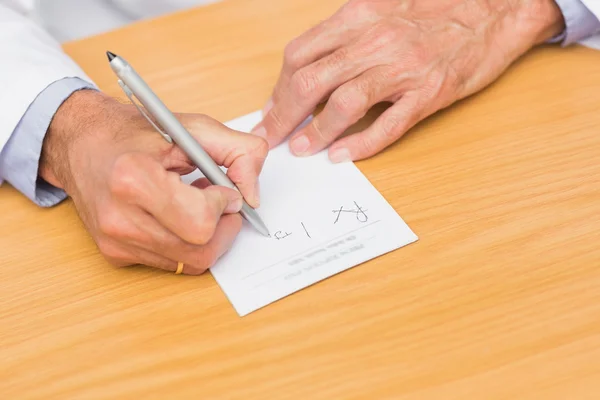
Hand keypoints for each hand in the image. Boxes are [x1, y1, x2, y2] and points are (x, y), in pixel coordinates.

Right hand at [39, 90, 267, 274]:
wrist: (81, 144)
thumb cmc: (134, 133)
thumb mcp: (192, 127)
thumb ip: (238, 151)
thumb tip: (253, 196)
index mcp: (133, 180)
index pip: (200, 222)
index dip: (223, 207)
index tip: (224, 190)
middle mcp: (120, 219)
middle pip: (200, 251)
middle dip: (224, 229)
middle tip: (221, 203)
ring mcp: (116, 242)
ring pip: (190, 263)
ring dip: (208, 237)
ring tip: (197, 205)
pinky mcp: (116, 255)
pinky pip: (172, 263)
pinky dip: (187, 244)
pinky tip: (178, 216)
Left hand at [253, 0, 564, 161]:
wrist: (495, 8)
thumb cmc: (435, 10)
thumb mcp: (380, 8)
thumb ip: (345, 36)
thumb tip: (310, 68)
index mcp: (358, 17)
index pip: (300, 55)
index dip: (277, 88)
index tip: (270, 109)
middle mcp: (375, 41)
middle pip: (310, 81)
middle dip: (283, 115)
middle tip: (271, 137)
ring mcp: (403, 68)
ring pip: (344, 103)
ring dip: (316, 131)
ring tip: (301, 148)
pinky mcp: (429, 93)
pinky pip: (388, 124)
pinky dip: (361, 144)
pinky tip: (343, 155)